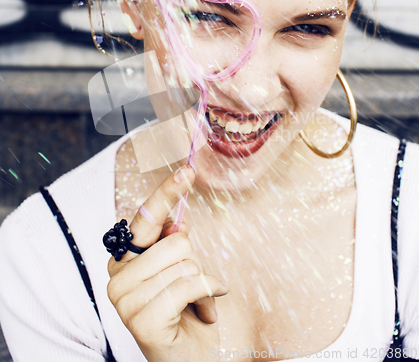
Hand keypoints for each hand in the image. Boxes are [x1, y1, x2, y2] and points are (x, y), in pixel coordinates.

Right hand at [107, 165, 228, 361]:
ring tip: (195, 304)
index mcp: (125, 259)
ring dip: (202, 283)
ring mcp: (124, 299)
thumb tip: (178, 223)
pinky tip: (205, 313)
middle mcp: (117, 276)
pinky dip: (207, 295)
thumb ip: (174, 244)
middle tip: (192, 287)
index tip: (186, 171)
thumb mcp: (182, 270)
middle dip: (195, 262)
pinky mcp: (140, 320)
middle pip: (176, 241)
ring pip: (185, 262)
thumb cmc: (187, 311)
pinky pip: (189, 285)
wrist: (191, 359)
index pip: (145, 218)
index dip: (166, 193)